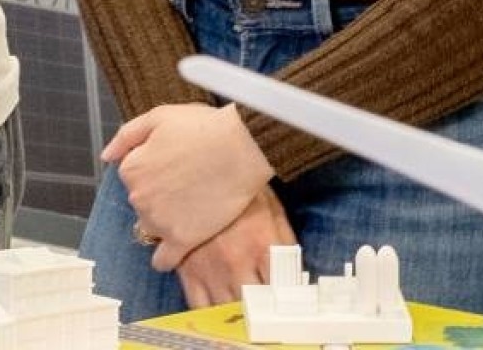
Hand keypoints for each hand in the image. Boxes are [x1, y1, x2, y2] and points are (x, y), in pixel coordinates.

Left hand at [105, 103, 274, 259]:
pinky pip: (164, 259)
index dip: (155, 166)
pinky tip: (174, 251)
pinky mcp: (183, 240)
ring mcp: (160, 222)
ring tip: (192, 205)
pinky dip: (165, 258)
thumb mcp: (157, 117)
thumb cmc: (203, 128)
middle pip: (142, 200)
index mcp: (131, 169)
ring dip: (165, 219)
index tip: (174, 162)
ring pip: (153, 226)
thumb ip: (125, 137)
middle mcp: (139, 198)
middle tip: (187, 181)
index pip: (133, 174)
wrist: (241, 148)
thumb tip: (106, 156)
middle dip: (159, 193)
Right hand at [175, 186, 293, 307]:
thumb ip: (286, 244)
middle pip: (255, 308)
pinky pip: (197, 306)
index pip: (282, 291)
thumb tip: (296, 274)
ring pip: (227, 311)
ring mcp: (209, 269)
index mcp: (262, 246)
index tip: (288, 304)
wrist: (196, 166)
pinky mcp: (186, 269)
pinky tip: (216, 308)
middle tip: (264, 310)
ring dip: (237, 316)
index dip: (286, 301)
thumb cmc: (239, 187)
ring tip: (241, 311)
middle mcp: (236, 262)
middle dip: (262, 312)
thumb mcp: (272, 210)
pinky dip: (208, 313)